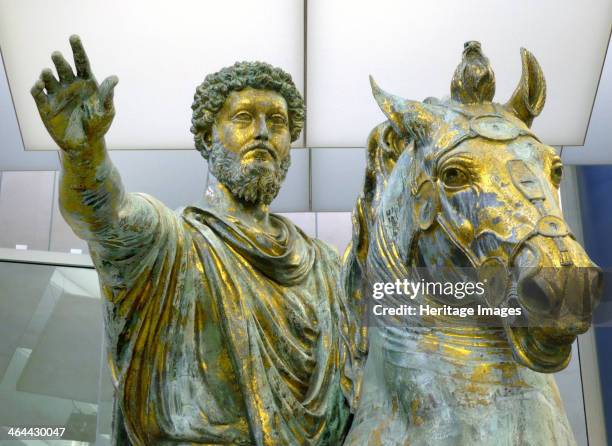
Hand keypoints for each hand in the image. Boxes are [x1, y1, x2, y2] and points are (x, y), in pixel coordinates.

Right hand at [31, 35, 117, 150]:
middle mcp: (70, 85)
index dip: (77, 49)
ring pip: (49, 78)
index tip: (74, 37)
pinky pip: (38, 93)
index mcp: (86, 82)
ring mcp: (57, 94)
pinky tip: (39, 85)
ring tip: (47, 73)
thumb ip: (107, 95)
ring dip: (47, 74)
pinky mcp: (45, 106)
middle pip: (63, 67)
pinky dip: (37, 88)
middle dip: (59, 61)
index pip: (81, 62)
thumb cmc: (98, 126)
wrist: (85, 145)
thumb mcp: (107, 111)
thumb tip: (114, 78)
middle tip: (57, 55)